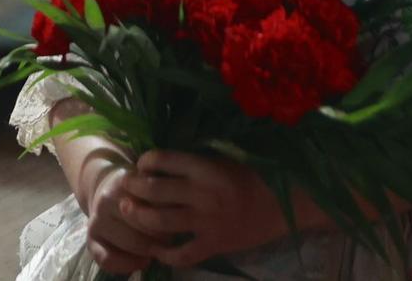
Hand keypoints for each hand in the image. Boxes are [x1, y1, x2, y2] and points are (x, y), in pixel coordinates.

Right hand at [78, 158, 171, 275]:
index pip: (155, 204)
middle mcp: (106, 200)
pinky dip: (127, 266)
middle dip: (162, 235)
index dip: (170, 215)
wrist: (104, 187)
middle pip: (144, 226)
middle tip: (169, 238)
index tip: (177, 220)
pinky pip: (107, 259)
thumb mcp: (149, 181)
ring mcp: (96, 220)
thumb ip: (163, 193)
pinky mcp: (90, 239)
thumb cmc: (136, 189)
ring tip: (158, 249)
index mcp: (125, 182)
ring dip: (149, 251)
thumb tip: (177, 215)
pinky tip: (141, 262)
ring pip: (130, 244)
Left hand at [122, 150, 290, 268]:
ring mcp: (207, 222)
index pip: (163, 159)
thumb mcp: (226, 158)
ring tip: (127, 211)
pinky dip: (165, 254)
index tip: (140, 163)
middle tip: (125, 186)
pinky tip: (155, 249)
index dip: (145, 161)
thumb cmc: (256, 176)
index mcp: (206, 167)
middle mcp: (202, 193)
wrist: (286, 205)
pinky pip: (182, 254)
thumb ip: (197, 160)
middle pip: (155, 190)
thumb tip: (164, 159)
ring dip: (139, 216)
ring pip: (161, 221)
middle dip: (134, 187)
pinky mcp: (214, 244)